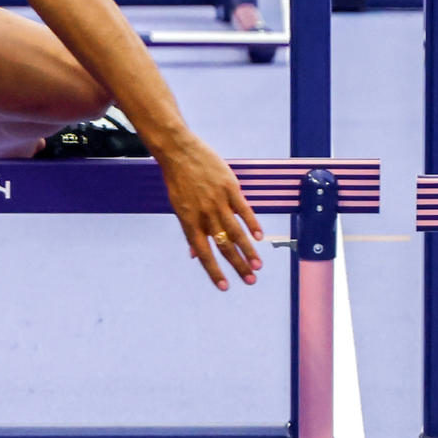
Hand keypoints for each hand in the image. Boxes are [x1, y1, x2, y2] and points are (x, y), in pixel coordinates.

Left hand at [154, 134, 265, 289]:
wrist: (178, 151)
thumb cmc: (178, 181)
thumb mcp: (179, 207)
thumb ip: (190, 231)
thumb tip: (193, 254)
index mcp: (190, 222)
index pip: (203, 253)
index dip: (214, 271)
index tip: (225, 287)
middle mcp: (204, 215)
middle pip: (224, 246)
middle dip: (238, 265)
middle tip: (250, 280)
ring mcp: (218, 201)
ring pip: (236, 231)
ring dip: (248, 250)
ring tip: (257, 265)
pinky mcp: (230, 187)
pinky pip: (244, 209)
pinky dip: (252, 224)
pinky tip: (259, 237)